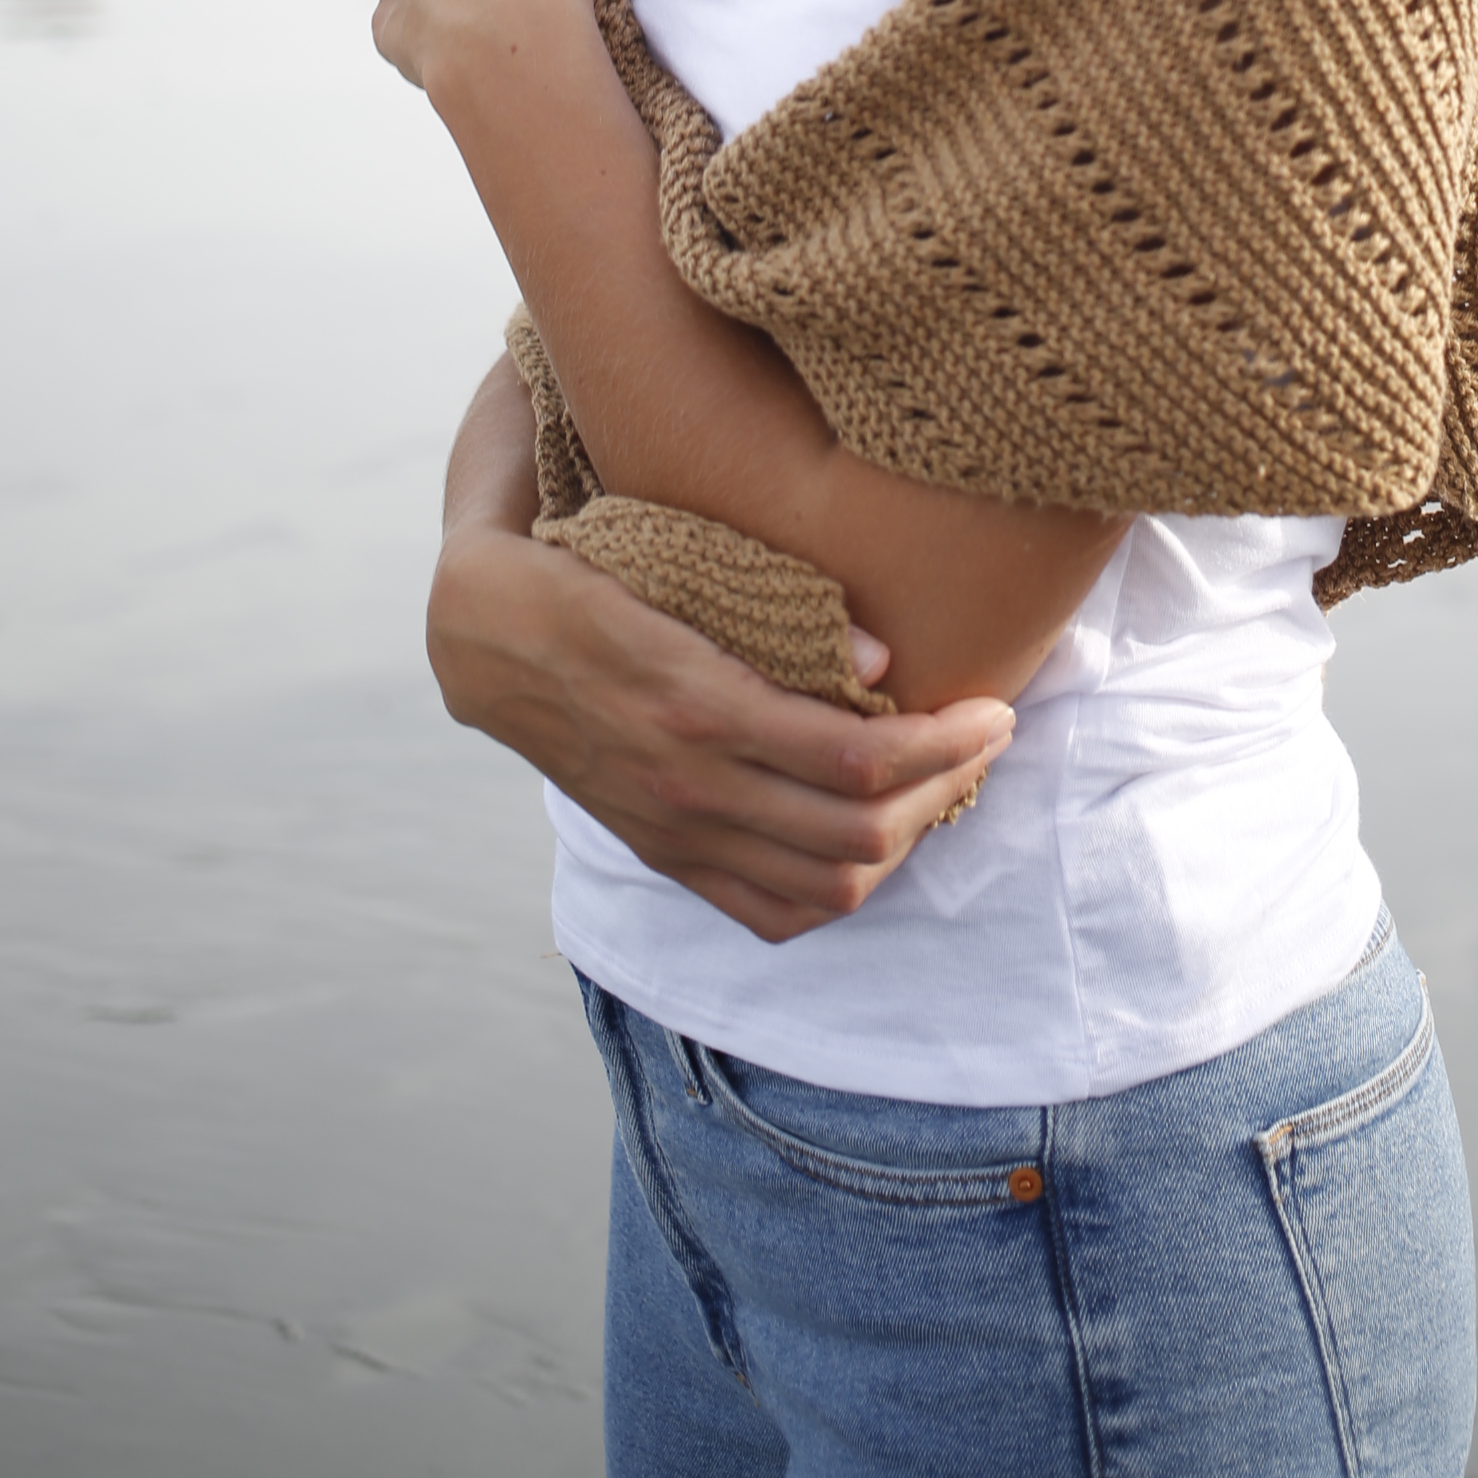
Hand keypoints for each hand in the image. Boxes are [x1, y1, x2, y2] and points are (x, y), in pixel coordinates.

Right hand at [429, 364, 1013, 939]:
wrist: (483, 642)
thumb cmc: (590, 572)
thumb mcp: (666, 562)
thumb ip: (768, 604)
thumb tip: (878, 657)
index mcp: (696, 703)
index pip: (855, 758)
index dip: (944, 743)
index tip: (994, 706)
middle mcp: (690, 785)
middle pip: (860, 829)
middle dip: (947, 784)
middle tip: (986, 733)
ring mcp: (677, 834)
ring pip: (829, 883)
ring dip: (907, 837)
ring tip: (943, 777)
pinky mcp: (667, 858)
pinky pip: (774, 916)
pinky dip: (842, 889)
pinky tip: (876, 835)